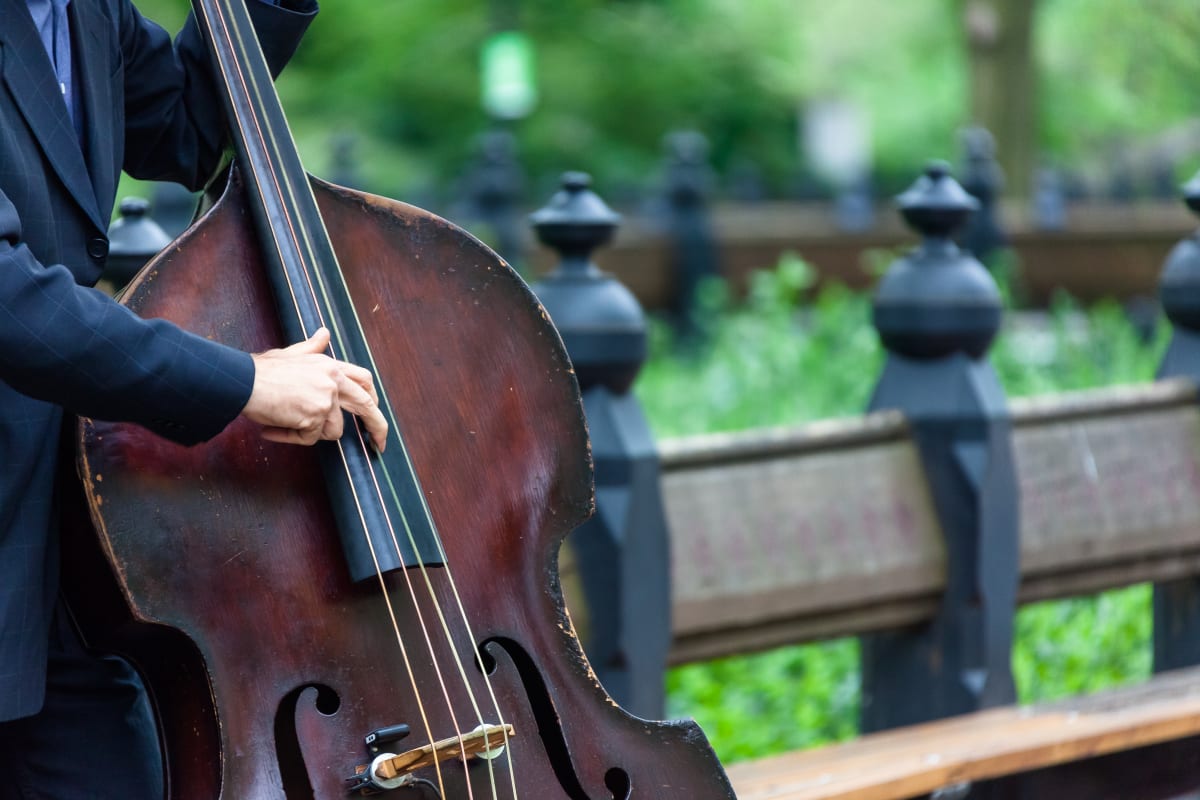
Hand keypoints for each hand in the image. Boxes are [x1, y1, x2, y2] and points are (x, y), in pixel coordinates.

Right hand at [242, 328, 387, 451]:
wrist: (242, 381)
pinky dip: (290, 437)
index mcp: (330, 366)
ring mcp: (325, 399)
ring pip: (333, 430)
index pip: (364, 380)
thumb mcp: (292, 354)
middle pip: (366, 406)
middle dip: (377, 428)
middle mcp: (333, 381)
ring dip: (310, 432)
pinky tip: (272, 428)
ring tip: (284, 421)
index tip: (375, 412)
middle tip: (380, 445)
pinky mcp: (314, 416)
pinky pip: (309, 438)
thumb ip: (312, 347)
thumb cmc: (262, 370)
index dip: (372, 398)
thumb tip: (324, 333)